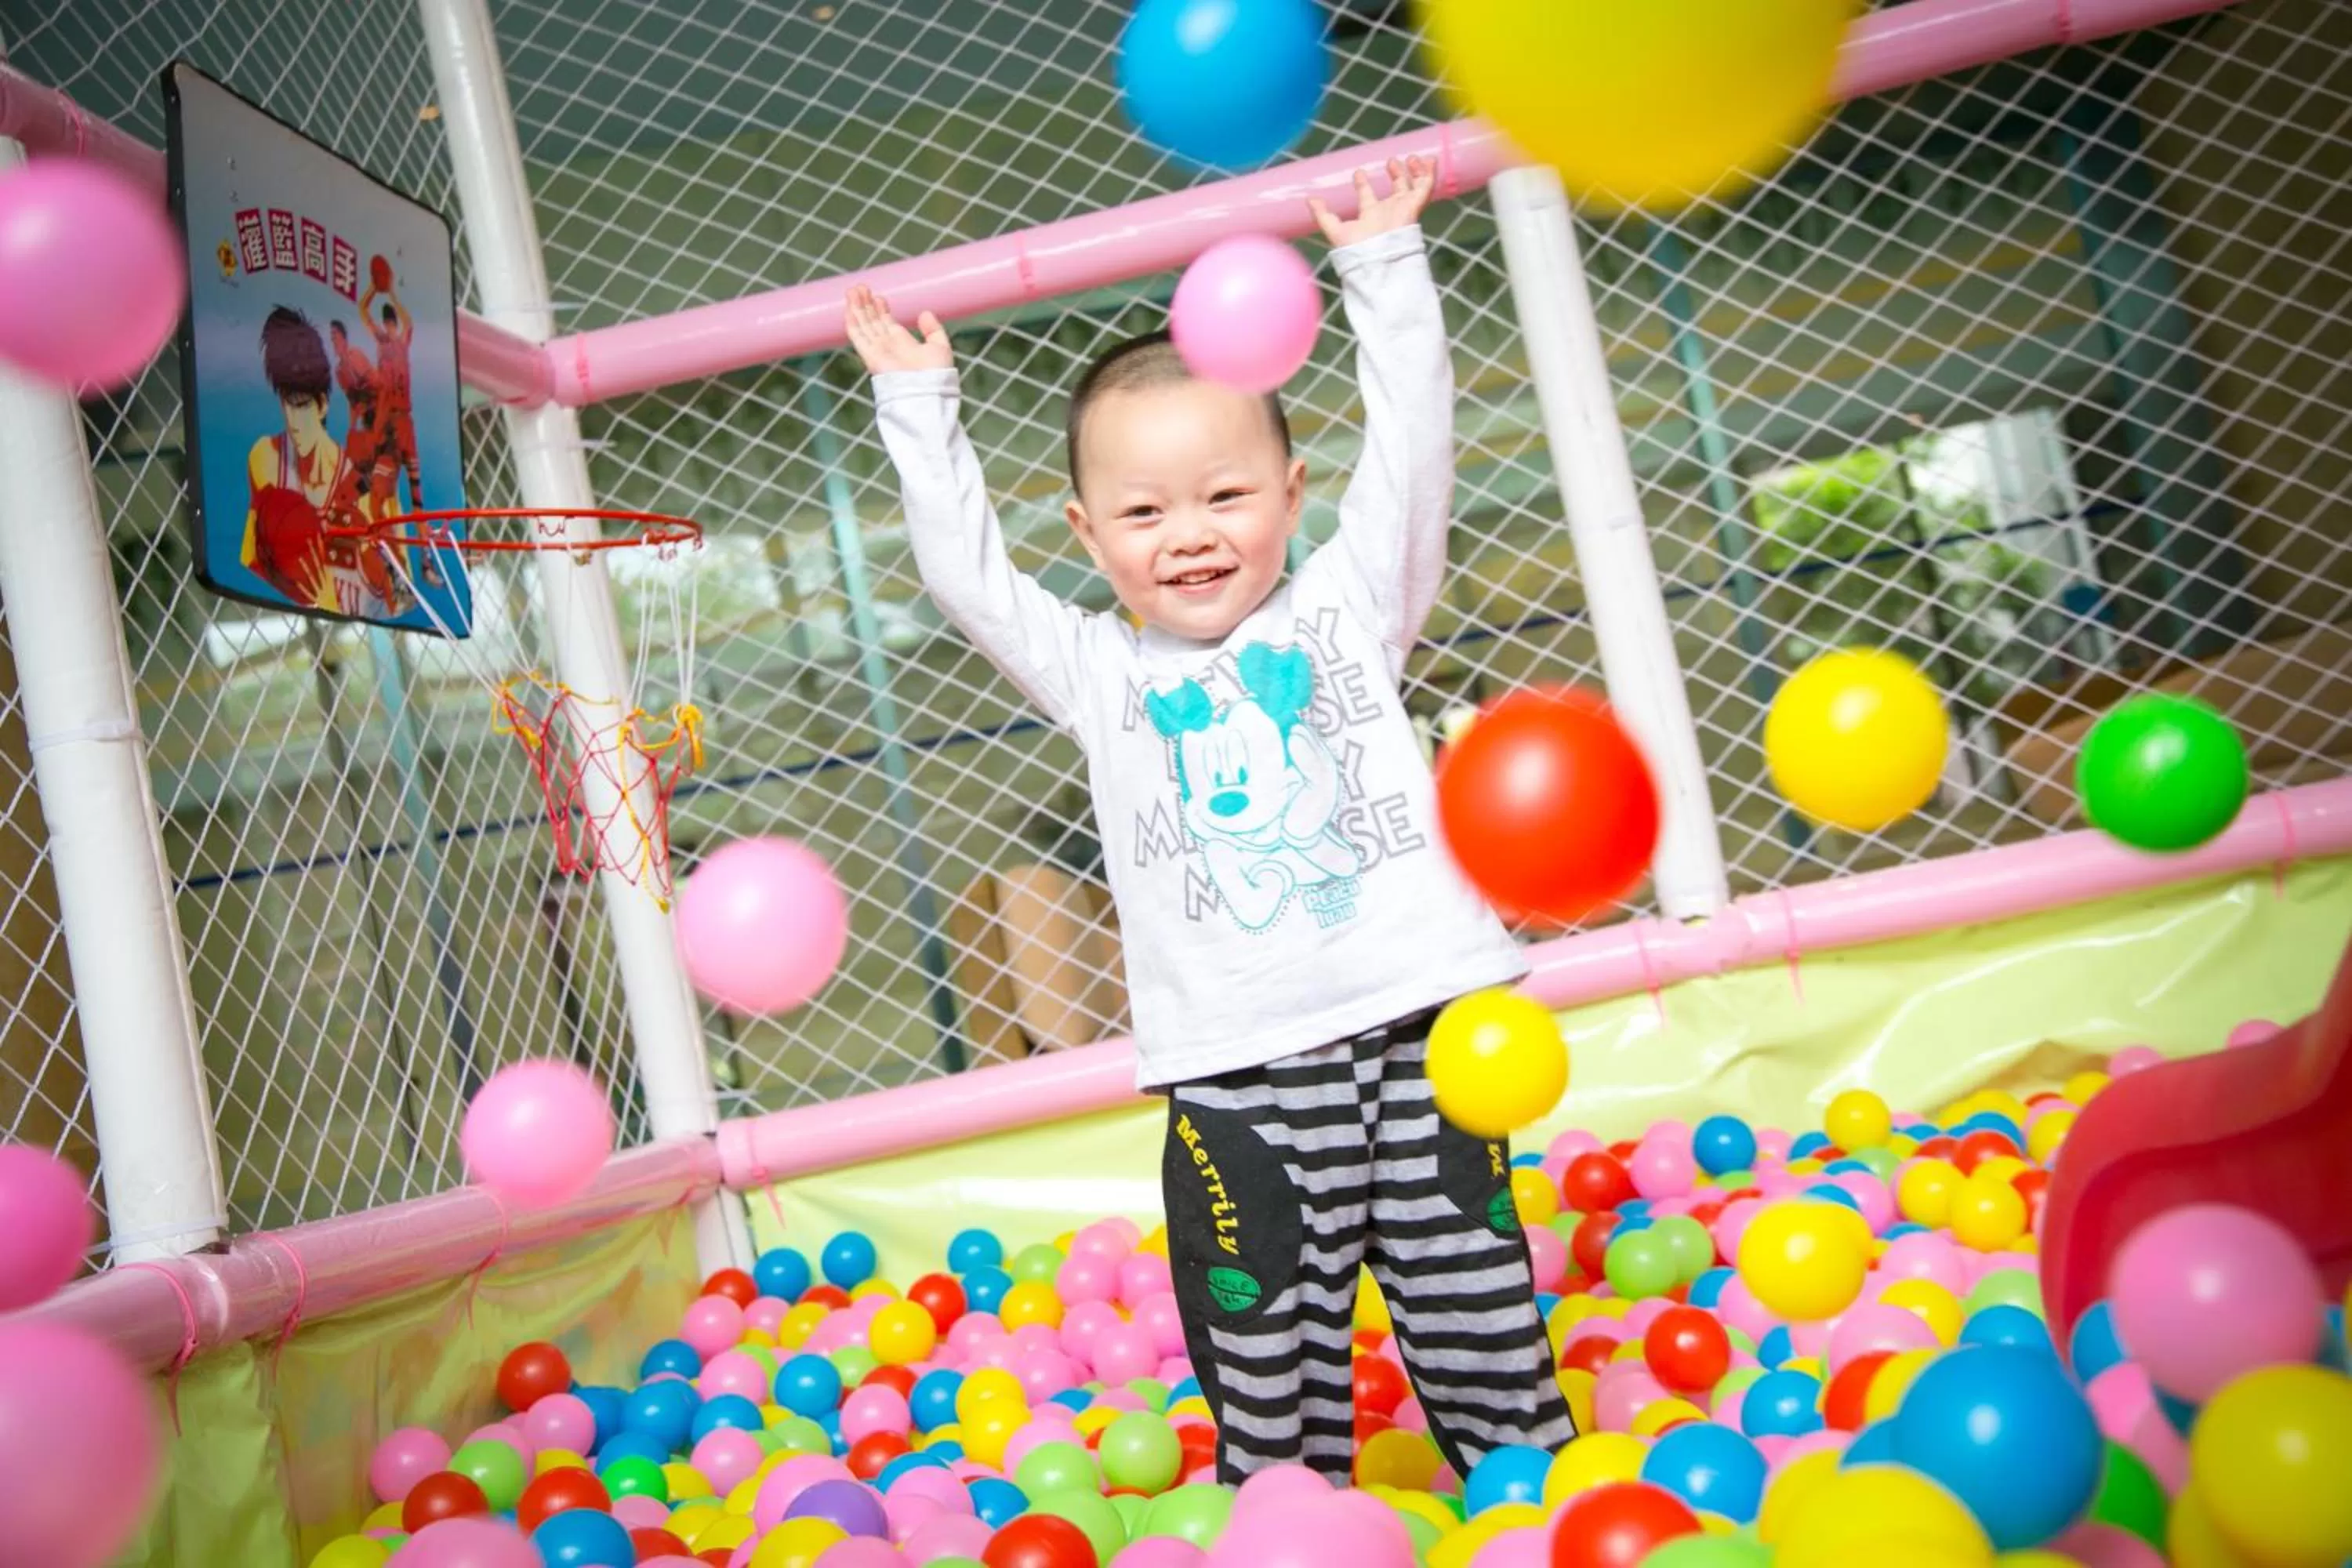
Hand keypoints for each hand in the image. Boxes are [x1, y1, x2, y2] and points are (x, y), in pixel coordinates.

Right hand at [845, 285, 951, 374]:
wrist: (927, 392)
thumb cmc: (937, 375)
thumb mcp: (940, 346)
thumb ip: (933, 330)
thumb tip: (925, 313)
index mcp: (903, 344)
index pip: (886, 323)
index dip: (881, 310)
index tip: (879, 297)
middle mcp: (888, 347)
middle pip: (872, 322)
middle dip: (866, 305)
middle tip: (861, 287)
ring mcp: (877, 351)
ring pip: (863, 325)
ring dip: (856, 308)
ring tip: (853, 290)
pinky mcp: (870, 356)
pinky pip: (857, 336)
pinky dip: (852, 322)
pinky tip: (849, 309)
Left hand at [1308, 156, 1436, 247]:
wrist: (1377, 258)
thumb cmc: (1357, 249)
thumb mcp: (1334, 230)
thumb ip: (1322, 215)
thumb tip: (1309, 199)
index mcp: (1370, 216)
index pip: (1367, 196)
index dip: (1363, 183)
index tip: (1358, 172)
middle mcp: (1388, 212)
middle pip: (1395, 190)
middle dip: (1396, 175)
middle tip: (1392, 161)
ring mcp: (1402, 209)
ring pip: (1412, 187)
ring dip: (1413, 172)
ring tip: (1411, 158)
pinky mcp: (1413, 207)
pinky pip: (1424, 188)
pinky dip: (1427, 174)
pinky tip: (1428, 161)